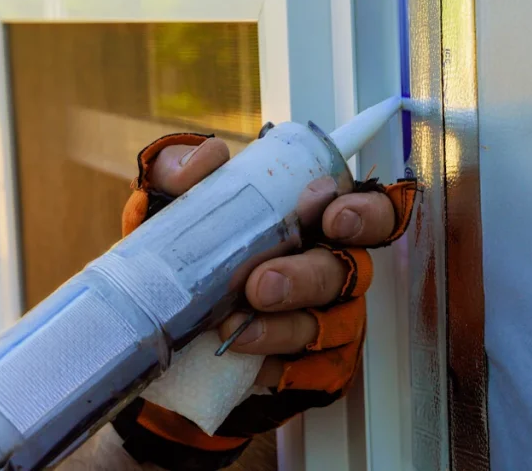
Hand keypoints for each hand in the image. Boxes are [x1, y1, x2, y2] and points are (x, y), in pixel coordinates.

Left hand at [147, 137, 396, 383]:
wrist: (164, 330)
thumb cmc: (187, 255)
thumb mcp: (169, 206)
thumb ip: (179, 171)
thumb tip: (208, 159)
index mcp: (315, 222)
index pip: (367, 210)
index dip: (363, 212)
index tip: (331, 214)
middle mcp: (332, 267)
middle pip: (351, 269)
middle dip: (309, 276)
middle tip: (262, 283)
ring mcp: (329, 320)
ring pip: (332, 324)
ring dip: (288, 326)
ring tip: (238, 328)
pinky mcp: (315, 368)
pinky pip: (314, 372)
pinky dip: (282, 367)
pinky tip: (250, 365)